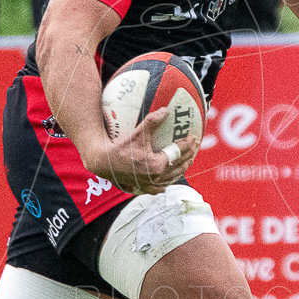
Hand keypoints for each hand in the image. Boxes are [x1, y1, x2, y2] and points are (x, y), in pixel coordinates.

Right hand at [80, 107, 197, 195]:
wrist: (103, 163)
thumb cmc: (120, 147)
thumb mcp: (137, 134)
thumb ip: (152, 122)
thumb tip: (165, 110)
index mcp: (157, 164)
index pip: (178, 153)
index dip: (188, 144)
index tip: (194, 136)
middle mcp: (156, 177)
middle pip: (178, 166)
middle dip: (189, 155)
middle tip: (195, 147)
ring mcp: (150, 185)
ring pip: (172, 178)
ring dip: (181, 169)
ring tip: (188, 161)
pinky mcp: (142, 188)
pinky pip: (159, 187)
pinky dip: (166, 183)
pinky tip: (167, 182)